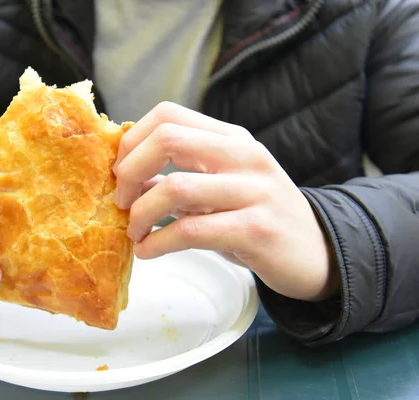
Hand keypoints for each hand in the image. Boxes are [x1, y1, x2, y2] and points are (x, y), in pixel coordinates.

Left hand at [113, 102, 338, 300]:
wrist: (315, 252)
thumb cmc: (256, 217)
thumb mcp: (222, 184)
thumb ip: (182, 173)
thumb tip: (125, 174)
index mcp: (231, 138)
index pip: (168, 115)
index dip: (131, 141)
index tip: (119, 172)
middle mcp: (244, 155)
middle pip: (167, 139)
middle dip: (129, 171)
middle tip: (120, 201)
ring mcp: (254, 190)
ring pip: (175, 188)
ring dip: (139, 215)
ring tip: (134, 233)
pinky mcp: (257, 229)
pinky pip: (190, 230)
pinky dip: (158, 243)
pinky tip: (149, 251)